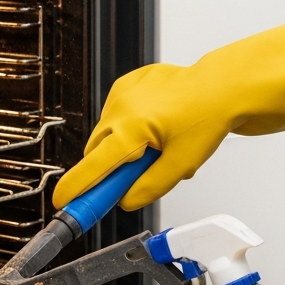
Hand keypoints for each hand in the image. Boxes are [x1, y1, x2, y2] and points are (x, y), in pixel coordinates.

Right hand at [51, 16, 284, 210]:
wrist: (221, 86)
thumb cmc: (207, 116)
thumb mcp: (181, 164)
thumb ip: (149, 187)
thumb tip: (127, 201)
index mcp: (131, 129)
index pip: (94, 166)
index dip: (76, 188)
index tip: (63, 201)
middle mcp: (120, 108)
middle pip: (96, 150)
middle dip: (107, 168)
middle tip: (130, 179)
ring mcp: (122, 92)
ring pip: (106, 132)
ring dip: (120, 145)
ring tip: (154, 147)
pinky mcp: (127, 83)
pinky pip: (116, 112)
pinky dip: (127, 124)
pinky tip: (154, 126)